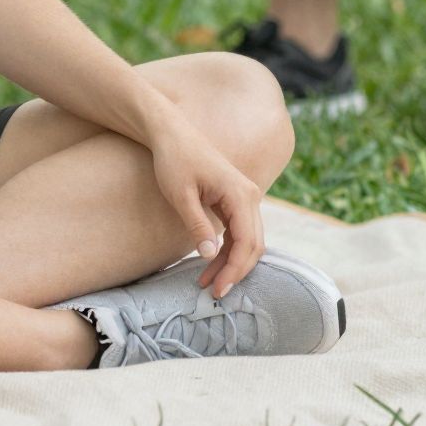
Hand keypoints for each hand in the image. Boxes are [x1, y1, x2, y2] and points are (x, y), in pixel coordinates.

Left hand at [146, 114, 263, 299]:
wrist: (171, 133)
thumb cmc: (174, 160)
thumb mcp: (181, 195)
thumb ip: (197, 226)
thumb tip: (209, 256)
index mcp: (240, 194)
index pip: (247, 242)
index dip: (235, 269)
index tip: (218, 289)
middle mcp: (249, 195)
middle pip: (254, 244)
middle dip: (236, 271)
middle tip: (214, 292)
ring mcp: (244, 197)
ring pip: (248, 240)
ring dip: (231, 263)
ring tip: (207, 282)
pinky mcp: (235, 199)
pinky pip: (239, 231)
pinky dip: (228, 250)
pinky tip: (210, 263)